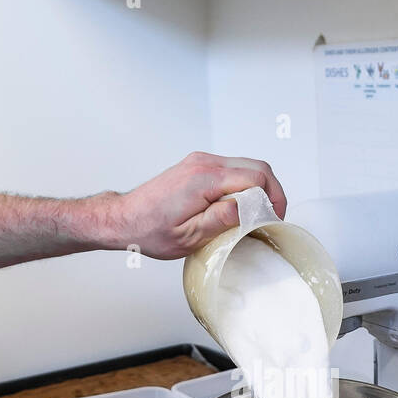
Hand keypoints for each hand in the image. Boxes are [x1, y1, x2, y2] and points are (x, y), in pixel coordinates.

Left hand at [101, 152, 286, 259]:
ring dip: (258, 188)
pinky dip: (244, 185)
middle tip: (271, 217)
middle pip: (257, 167)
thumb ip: (221, 219)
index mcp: (204, 179)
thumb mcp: (189, 236)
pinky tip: (240, 206)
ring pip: (247, 166)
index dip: (273, 199)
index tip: (272, 220)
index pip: (256, 178)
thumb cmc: (150, 231)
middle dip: (272, 192)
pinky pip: (233, 169)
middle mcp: (204, 163)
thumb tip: (250, 207)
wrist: (124, 218)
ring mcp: (201, 161)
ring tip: (256, 214)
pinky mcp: (198, 165)